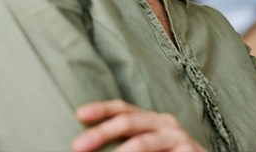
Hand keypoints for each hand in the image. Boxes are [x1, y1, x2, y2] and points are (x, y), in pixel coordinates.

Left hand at [72, 99, 206, 151]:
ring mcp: (178, 138)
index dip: (102, 109)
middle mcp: (165, 124)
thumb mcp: (148, 147)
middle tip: (77, 146)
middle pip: (129, 121)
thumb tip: (88, 146)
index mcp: (152, 120)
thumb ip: (127, 144)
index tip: (79, 114)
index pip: (124, 108)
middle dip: (102, 132)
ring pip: (143, 142)